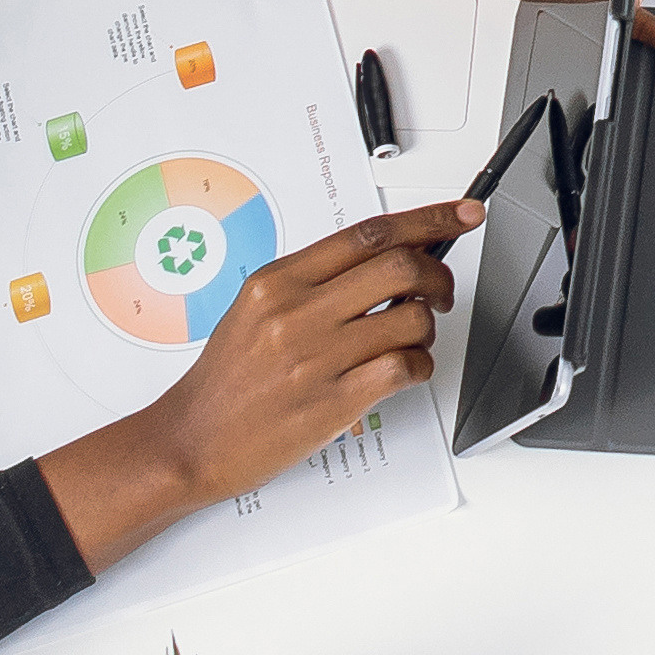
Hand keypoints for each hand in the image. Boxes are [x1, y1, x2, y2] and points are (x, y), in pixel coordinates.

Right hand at [61, 198, 476, 555]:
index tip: (462, 214)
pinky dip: (419, 366)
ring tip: (409, 341)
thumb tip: (387, 259)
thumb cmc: (227, 380)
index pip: (369, 234)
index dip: (428, 219)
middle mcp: (297, 312)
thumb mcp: (256, 310)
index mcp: (278, 281)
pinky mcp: (332, 401)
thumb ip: (315, 282)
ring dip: (427, 329)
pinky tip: (402, 371)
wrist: (192, 440)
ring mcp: (315, 357)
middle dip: (438, 277)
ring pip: (411, 319)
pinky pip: (404, 367)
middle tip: (439, 292)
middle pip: (400, 267)